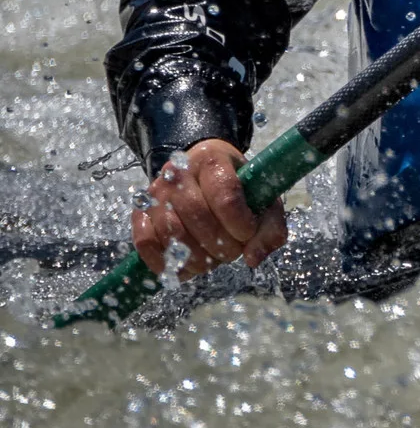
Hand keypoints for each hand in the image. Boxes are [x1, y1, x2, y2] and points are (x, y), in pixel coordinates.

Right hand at [130, 138, 288, 280]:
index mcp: (212, 159)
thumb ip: (270, 228)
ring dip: (195, 256)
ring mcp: (155, 193)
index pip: (225, 196)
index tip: (248, 233)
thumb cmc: (239, 189)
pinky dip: (163, 261)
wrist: (204, 174)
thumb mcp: (264, 201)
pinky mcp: (141, 213)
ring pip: (171, 231)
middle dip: (219, 243)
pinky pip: (145, 241)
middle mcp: (178, 172)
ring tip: (212, 259)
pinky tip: (184, 267)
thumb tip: (253, 259)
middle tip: (232, 252)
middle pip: (196, 215)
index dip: (239, 224)